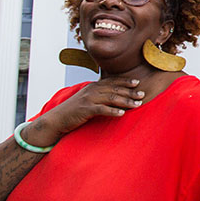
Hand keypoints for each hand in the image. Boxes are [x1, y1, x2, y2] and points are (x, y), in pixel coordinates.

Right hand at [27, 77, 143, 146]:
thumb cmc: (74, 111)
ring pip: (111, 98)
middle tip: (142, 94)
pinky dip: (112, 111)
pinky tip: (122, 114)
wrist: (57, 119)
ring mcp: (88, 99)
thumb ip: (99, 96)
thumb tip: (113, 96)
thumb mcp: (87, 99)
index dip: (125, 81)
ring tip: (137, 104)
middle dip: (130, 92)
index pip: (112, 82)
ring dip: (126, 101)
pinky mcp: (85, 109)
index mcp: (93, 86)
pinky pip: (102, 109)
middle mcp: (92, 90)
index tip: (137, 83)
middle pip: (115, 89)